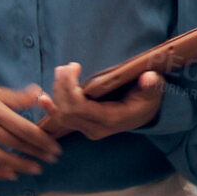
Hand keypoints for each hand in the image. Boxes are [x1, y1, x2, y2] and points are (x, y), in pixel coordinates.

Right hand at [0, 82, 59, 179]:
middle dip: (34, 152)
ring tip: (36, 169)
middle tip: (52, 159)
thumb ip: (19, 97)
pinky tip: (12, 175)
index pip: (21, 127)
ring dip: (18, 164)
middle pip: (11, 142)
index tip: (55, 147)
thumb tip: (43, 96)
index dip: (40, 139)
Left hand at [38, 63, 165, 140]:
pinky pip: (62, 119)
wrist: (148, 113)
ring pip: (62, 114)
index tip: (73, 67)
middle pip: (66, 111)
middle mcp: (96, 128)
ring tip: (62, 70)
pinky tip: (43, 98)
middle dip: (61, 87)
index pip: (79, 108)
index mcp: (110, 120)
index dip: (69, 88)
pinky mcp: (83, 124)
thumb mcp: (153, 91)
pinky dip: (51, 109)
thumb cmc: (149, 100)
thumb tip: (149, 78)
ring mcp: (88, 128)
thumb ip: (151, 85)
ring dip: (57, 92)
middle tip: (67, 66)